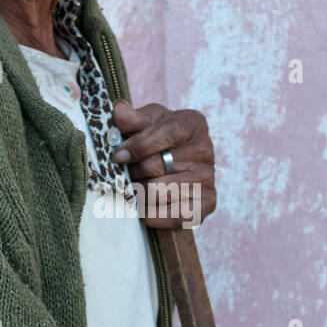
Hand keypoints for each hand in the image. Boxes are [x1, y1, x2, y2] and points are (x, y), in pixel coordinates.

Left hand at [111, 99, 216, 228]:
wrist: (175, 168)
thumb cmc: (158, 141)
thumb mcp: (145, 124)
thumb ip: (131, 118)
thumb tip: (118, 110)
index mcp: (193, 124)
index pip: (166, 132)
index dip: (138, 145)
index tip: (118, 156)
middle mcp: (206, 150)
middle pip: (155, 166)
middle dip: (133, 172)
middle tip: (127, 174)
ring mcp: (208, 178)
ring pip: (157, 192)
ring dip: (138, 193)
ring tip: (136, 188)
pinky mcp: (206, 205)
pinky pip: (172, 216)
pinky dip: (152, 215)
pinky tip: (145, 208)